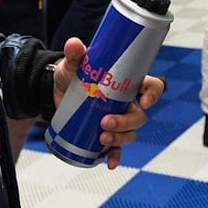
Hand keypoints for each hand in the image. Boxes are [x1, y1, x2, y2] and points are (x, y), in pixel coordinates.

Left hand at [51, 36, 166, 169]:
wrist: (54, 93)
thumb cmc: (72, 76)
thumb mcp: (73, 65)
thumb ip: (75, 55)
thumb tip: (74, 44)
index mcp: (127, 83)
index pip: (151, 86)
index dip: (153, 93)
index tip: (144, 100)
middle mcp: (126, 103)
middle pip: (140, 116)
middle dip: (127, 122)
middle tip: (106, 121)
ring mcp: (118, 120)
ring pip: (130, 133)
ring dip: (119, 138)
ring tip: (101, 137)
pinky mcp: (106, 135)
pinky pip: (116, 150)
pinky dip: (115, 157)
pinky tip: (109, 163)